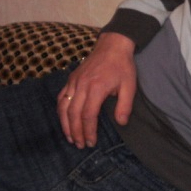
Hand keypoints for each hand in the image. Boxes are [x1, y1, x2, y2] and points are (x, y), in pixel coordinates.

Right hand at [57, 32, 136, 147]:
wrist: (112, 46)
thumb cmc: (122, 66)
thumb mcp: (130, 86)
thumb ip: (125, 105)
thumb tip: (121, 123)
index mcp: (96, 88)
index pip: (88, 115)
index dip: (88, 131)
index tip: (91, 142)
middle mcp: (81, 86)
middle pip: (73, 114)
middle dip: (75, 132)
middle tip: (80, 145)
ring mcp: (74, 82)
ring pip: (63, 107)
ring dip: (65, 124)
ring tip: (70, 137)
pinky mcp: (71, 79)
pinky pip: (61, 97)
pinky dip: (60, 111)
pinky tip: (64, 120)